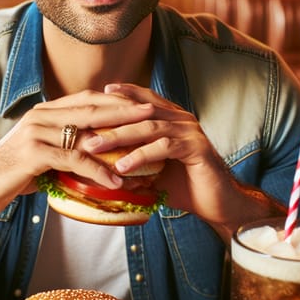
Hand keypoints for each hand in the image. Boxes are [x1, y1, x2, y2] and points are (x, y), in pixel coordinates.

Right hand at [0, 89, 157, 217]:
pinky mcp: (33, 154)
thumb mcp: (41, 155)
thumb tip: (94, 156)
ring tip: (145, 143)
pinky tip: (116, 180)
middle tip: (152, 111)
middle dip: (124, 109)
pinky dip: (98, 170)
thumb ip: (64, 149)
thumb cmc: (10, 174)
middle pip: (91, 108)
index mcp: (44, 112)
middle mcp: (40, 116)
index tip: (142, 101)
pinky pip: (74, 160)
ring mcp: (36, 133)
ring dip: (119, 139)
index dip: (116, 99)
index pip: (87, 98)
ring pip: (86, 132)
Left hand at [82, 83, 282, 236]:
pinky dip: (140, 156)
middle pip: (139, 112)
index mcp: (172, 118)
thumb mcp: (153, 171)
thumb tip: (99, 165)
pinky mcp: (196, 148)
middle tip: (81, 129)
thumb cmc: (184, 186)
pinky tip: (122, 166)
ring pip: (148, 127)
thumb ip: (132, 160)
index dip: (120, 95)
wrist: (218, 204)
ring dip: (118, 137)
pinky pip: (163, 147)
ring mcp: (190, 131)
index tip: (94, 95)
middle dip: (109, 119)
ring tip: (94, 147)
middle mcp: (182, 119)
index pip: (143, 100)